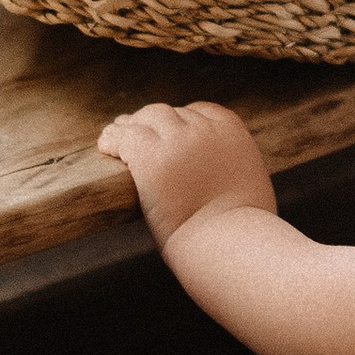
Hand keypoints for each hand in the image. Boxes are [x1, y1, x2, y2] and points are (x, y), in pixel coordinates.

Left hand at [97, 98, 275, 247]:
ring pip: (146, 119)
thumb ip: (235, 171)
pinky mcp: (151, 158)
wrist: (228, 243)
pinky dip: (113, 140)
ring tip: (112, 136)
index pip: (199, 111)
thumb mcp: (250, 185)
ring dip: (129, 127)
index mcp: (232, 133)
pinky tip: (104, 147)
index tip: (165, 130)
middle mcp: (205, 130)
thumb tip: (227, 185)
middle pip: (169, 113)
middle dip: (150, 121)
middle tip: (132, 129)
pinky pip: (125, 138)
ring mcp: (178, 141)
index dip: (179, 119)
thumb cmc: (241, 231)